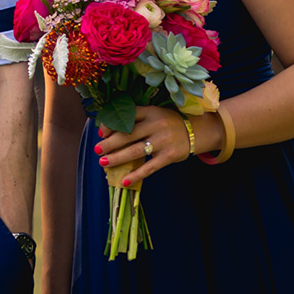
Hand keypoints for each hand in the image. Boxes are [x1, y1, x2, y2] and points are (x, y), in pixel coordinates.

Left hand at [93, 105, 209, 186]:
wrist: (197, 131)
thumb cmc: (167, 123)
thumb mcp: (153, 114)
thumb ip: (134, 119)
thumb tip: (106, 132)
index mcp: (150, 112)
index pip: (127, 117)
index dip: (111, 125)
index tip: (101, 133)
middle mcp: (156, 125)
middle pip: (128, 135)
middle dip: (109, 144)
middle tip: (97, 150)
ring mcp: (163, 141)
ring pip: (135, 151)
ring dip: (117, 158)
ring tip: (103, 162)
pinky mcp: (169, 156)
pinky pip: (149, 167)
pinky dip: (136, 175)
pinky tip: (124, 181)